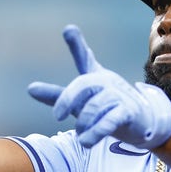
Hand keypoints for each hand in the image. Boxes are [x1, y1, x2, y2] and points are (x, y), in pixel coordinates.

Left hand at [28, 25, 170, 148]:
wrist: (140, 122)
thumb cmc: (105, 108)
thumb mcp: (80, 103)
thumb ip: (57, 96)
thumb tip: (30, 88)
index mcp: (94, 77)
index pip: (84, 59)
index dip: (77, 45)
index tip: (68, 29)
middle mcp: (107, 82)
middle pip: (84, 85)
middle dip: (68, 100)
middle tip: (57, 116)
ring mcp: (119, 96)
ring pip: (95, 107)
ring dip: (83, 123)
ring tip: (80, 135)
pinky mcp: (128, 113)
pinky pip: (109, 121)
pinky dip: (95, 133)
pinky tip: (85, 142)